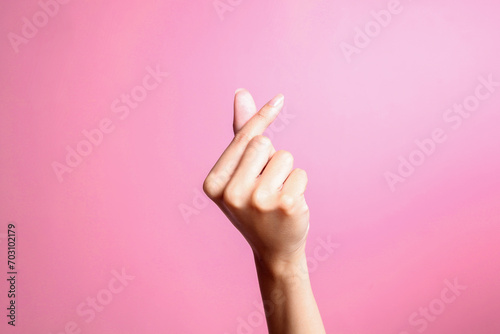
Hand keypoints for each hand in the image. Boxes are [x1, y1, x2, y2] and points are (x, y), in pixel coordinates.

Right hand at [203, 89, 309, 272]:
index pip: (243, 137)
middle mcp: (231, 193)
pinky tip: (289, 207)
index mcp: (214, 183)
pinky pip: (300, 174)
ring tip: (276, 196)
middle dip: (270, 158)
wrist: (274, 249)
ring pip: (284, 157)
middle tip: (265, 185)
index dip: (261, 118)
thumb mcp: (240, 172)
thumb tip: (241, 93)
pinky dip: (299, 185)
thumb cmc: (255, 206)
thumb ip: (240, 133)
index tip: (279, 99)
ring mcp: (258, 200)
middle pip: (263, 143)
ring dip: (286, 172)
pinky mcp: (285, 205)